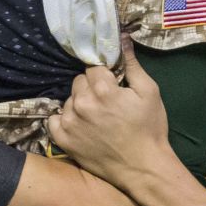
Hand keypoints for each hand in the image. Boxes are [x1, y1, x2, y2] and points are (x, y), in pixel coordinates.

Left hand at [48, 45, 170, 183]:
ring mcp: (70, 122)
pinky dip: (65, 120)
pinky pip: (55, 120)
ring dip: (79, 104)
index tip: (113, 86)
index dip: (104, 76)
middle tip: (106, 103)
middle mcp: (82, 103)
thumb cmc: (150, 129)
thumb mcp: (149, 92)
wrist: (143, 168)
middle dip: (91, 88)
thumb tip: (122, 38)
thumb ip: (132, 65)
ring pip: (68, 100)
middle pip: (78, 82)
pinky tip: (79, 125)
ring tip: (96, 117)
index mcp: (103, 89)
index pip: (93, 68)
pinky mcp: (63, 140)